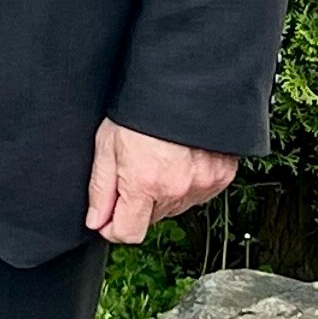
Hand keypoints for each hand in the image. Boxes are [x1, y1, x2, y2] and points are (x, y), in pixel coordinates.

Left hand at [85, 118, 237, 246]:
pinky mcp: (221, 177)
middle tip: (135, 170)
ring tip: (159, 160)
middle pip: (151, 219)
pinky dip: (187, 183)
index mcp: (144, 183)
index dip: (113, 227)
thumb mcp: (107, 144)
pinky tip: (180, 159)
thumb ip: (101, 188)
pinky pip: (199, 194)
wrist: (184, 85)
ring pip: (175, 207)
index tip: (108, 216)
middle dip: (138, 203)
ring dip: (164, 193)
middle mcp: (176, 189)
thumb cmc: (142, 109)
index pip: (128, 233)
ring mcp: (202, 185)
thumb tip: (96, 221)